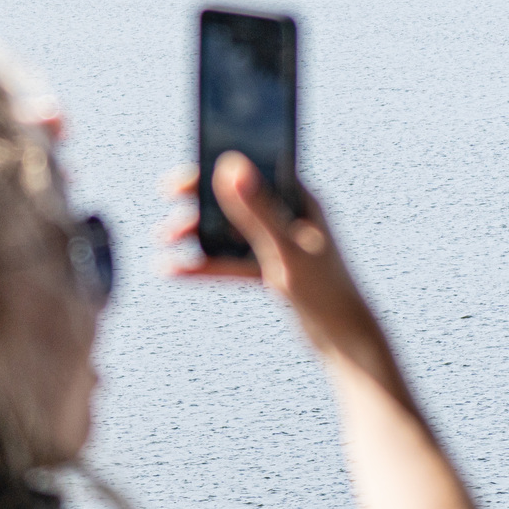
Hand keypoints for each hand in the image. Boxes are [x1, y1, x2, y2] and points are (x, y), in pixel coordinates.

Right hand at [162, 155, 380, 356]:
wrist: (345, 340)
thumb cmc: (325, 292)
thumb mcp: (284, 249)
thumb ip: (258, 210)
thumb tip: (231, 167)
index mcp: (301, 199)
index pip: (252, 171)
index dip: (213, 169)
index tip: (180, 182)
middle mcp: (290, 214)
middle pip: (235, 200)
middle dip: (198, 204)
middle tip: (166, 206)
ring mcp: (280, 241)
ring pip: (229, 231)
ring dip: (197, 234)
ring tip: (163, 240)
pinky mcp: (273, 268)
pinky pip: (232, 260)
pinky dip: (206, 264)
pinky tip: (175, 270)